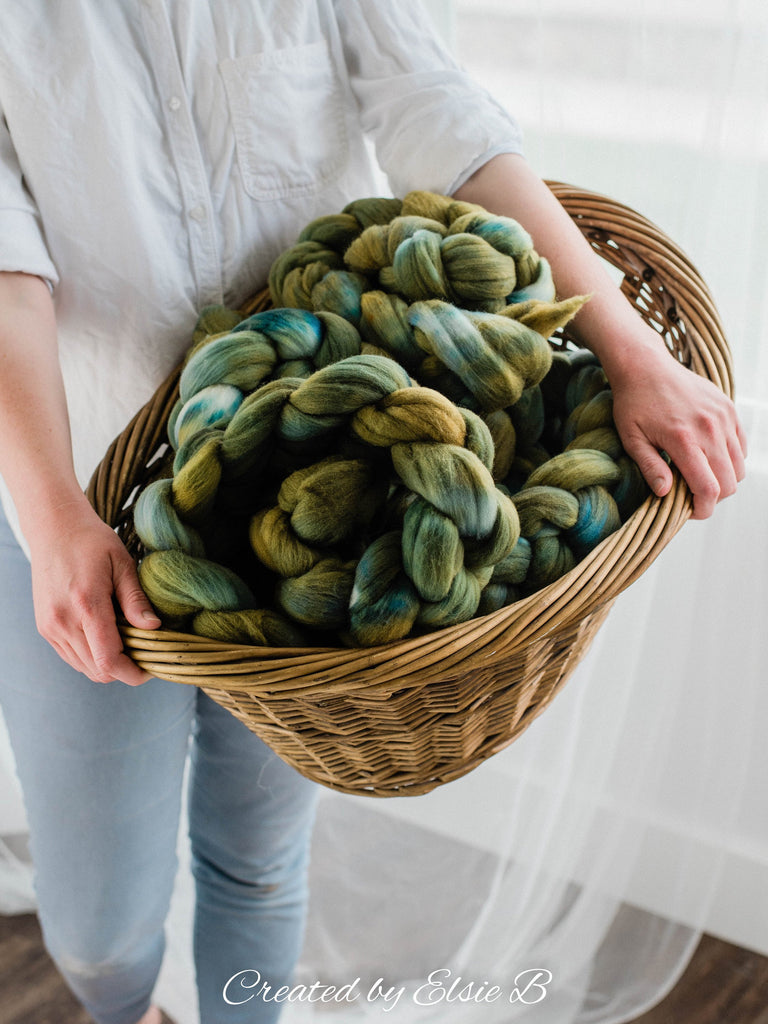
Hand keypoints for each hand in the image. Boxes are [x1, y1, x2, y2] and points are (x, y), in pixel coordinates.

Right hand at [27, 499, 160, 684]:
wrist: (54, 528)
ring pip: (84, 668)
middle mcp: (63, 621)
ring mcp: (50, 627)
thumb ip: (136, 599)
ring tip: (127, 643)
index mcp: (86, 605)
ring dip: (108, 665)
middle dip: (125, 670)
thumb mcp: (122, 564)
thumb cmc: (92, 541)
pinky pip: (72, 658)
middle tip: (145, 653)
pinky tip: (107, 637)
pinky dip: (92, 657)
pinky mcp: (45, 628)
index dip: (133, 673)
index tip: (151, 669)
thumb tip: (154, 628)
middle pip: (98, 671)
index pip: (109, 660)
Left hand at [608, 341, 746, 519]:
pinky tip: (708, 457)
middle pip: (729, 482)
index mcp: (684, 440)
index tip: (689, 512)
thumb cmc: (633, 404)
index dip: (703, 509)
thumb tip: (666, 493)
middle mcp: (710, 429)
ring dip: (723, 479)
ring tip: (699, 477)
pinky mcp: (728, 409)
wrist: (645, 366)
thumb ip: (650, 467)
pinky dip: (730, 459)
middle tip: (692, 496)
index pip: (709, 489)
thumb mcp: (632, 438)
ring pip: (739, 466)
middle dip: (713, 498)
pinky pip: (741, 446)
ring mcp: (723, 418)